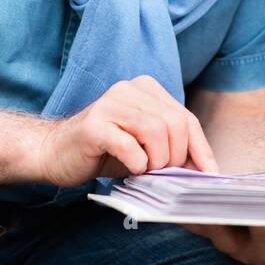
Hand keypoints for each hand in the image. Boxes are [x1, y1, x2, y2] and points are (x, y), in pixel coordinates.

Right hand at [34, 75, 219, 187]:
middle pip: (174, 123)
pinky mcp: (94, 125)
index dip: (200, 149)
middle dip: (176, 157)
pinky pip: (129, 146)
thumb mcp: (146, 147)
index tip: (209, 175)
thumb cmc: (105, 151)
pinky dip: (136, 164)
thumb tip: (207, 170)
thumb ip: (173, 150)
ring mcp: (110, 104)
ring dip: (156, 161)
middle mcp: (130, 89)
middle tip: (163, 174)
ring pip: (156, 131)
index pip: (186, 118)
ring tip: (145, 172)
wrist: (55, 152)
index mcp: (147, 89)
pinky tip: (130, 169)